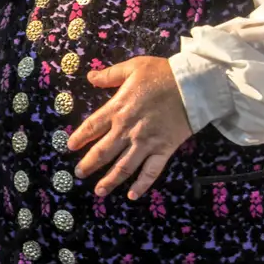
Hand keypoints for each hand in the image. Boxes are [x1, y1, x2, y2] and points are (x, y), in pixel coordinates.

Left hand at [66, 56, 193, 199]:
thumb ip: (109, 75)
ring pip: (123, 167)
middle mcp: (127, 129)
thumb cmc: (163, 74)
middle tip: (78, 174)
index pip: (92, 127)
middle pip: (103, 151)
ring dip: (110, 180)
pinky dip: (142, 185)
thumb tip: (90, 77)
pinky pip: (151, 171)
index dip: (79, 138)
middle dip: (89, 164)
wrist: (194, 85)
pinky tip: (132, 196)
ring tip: (99, 191)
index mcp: (117, 109)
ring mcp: (146, 142)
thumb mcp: (133, 67)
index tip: (69, 147)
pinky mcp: (164, 149)